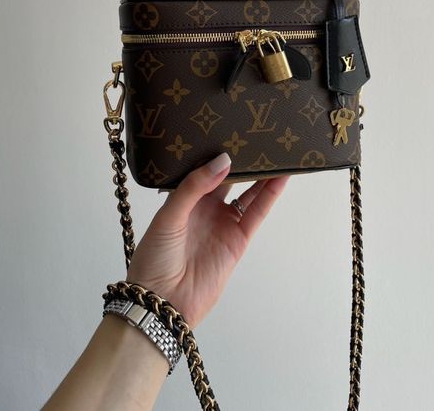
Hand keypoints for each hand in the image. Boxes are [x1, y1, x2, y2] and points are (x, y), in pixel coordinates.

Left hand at [126, 152, 289, 327]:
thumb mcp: (168, 215)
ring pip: (247, 192)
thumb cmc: (154, 258)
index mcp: (183, 198)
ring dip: (261, 175)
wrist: (162, 301)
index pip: (203, 168)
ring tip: (275, 152)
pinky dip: (268, 196)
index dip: (216, 152)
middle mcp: (205, 208)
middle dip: (241, 159)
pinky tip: (279, 179)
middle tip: (255, 136)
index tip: (228, 131)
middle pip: (228, 178)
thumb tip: (223, 161)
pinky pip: (256, 213)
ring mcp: (223, 223)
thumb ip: (194, 187)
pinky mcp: (237, 240)